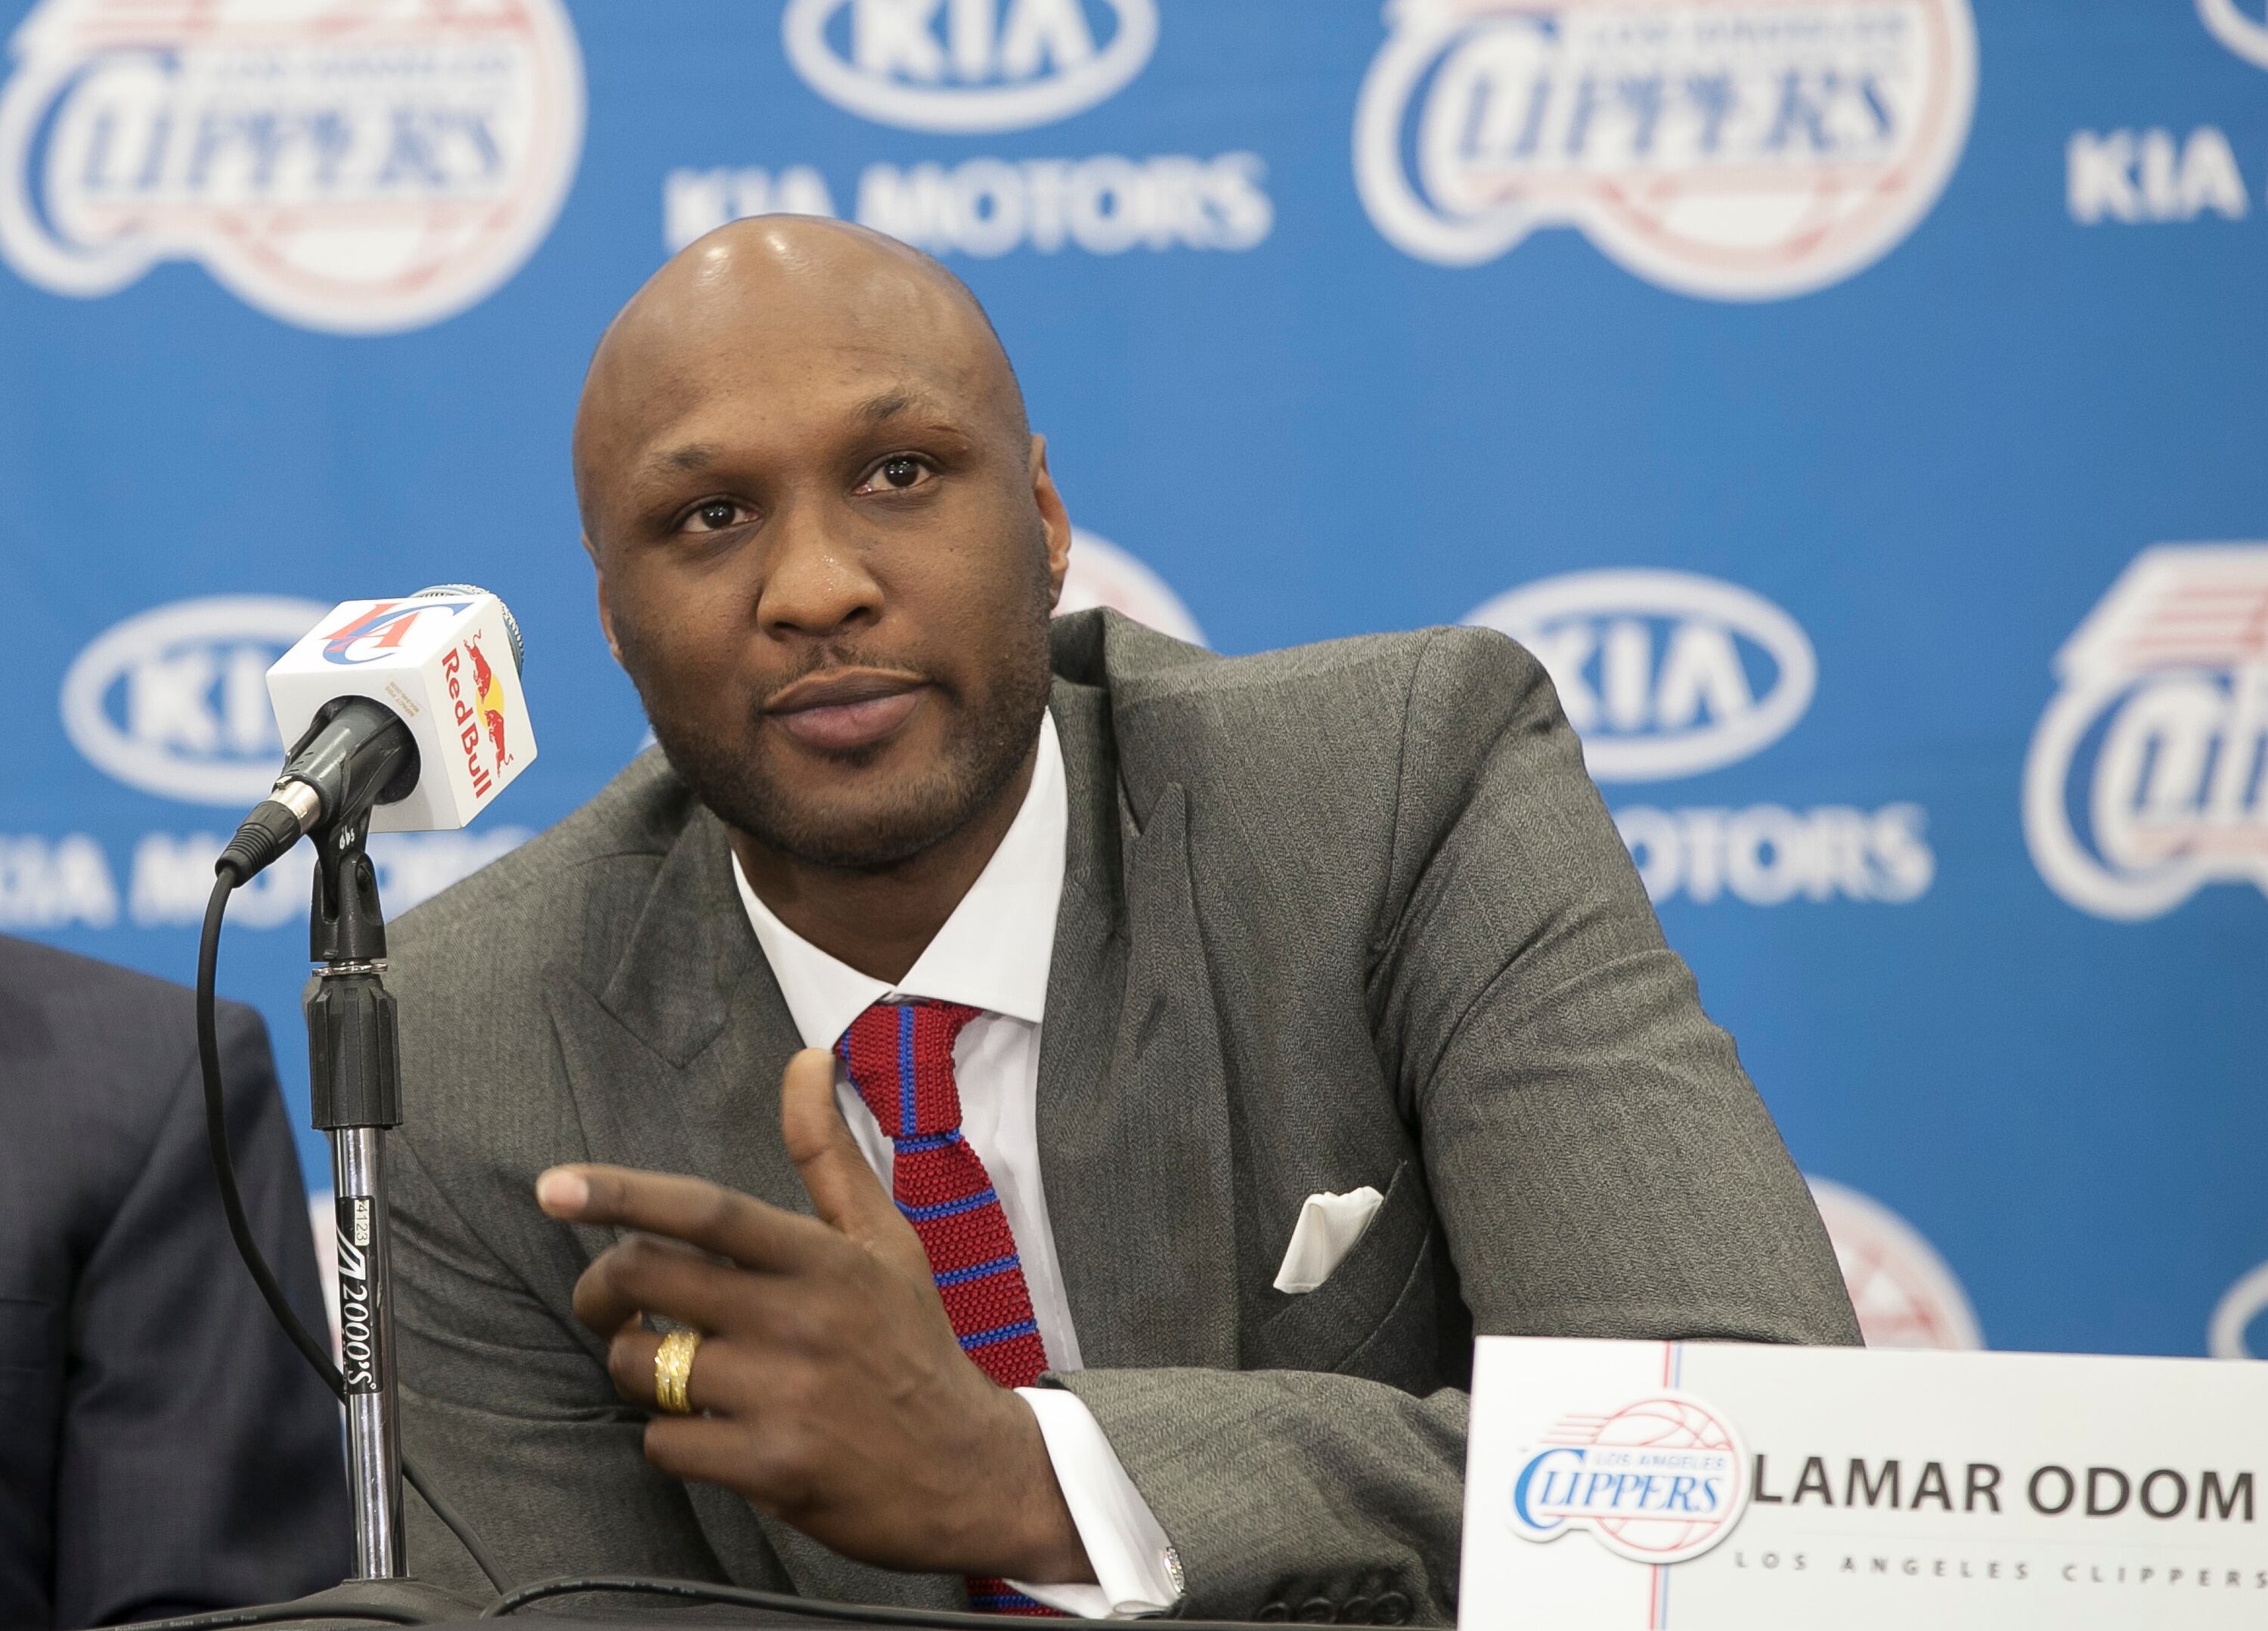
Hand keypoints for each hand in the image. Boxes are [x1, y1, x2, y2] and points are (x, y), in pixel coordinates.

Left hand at [535, 1049, 1094, 1583]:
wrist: (969, 1472)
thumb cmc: (913, 1345)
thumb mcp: (886, 1241)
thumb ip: (829, 1154)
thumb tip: (807, 1058)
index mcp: (826, 1258)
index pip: (705, 1211)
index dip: (621, 1193)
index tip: (554, 1188)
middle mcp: (803, 1319)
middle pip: (647, 1279)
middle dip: (599, 1290)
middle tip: (603, 1304)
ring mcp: (787, 1395)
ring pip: (642, 1366)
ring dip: (637, 1370)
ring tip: (675, 1374)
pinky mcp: (773, 1467)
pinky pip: (664, 1440)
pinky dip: (670, 1436)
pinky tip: (713, 1432)